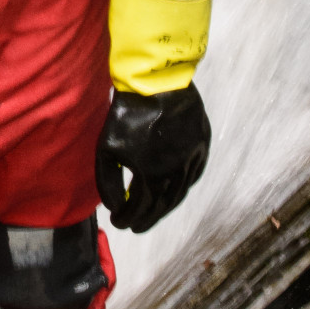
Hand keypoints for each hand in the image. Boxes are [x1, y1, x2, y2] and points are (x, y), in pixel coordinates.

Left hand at [95, 85, 210, 232]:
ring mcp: (193, 158)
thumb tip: (115, 206)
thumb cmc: (127, 115)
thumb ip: (108, 182)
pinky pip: (194, 173)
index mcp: (153, 176)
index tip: (119, 223)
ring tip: (153, 212)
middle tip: (136, 226)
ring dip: (165, 206)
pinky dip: (182, 186)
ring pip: (180, 192)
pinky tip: (173, 189)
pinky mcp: (202, 143)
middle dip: (146, 219)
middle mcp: (177, 173)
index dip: (128, 219)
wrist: (157, 82)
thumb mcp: (106, 149)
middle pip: (162, 206)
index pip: (141, 209)